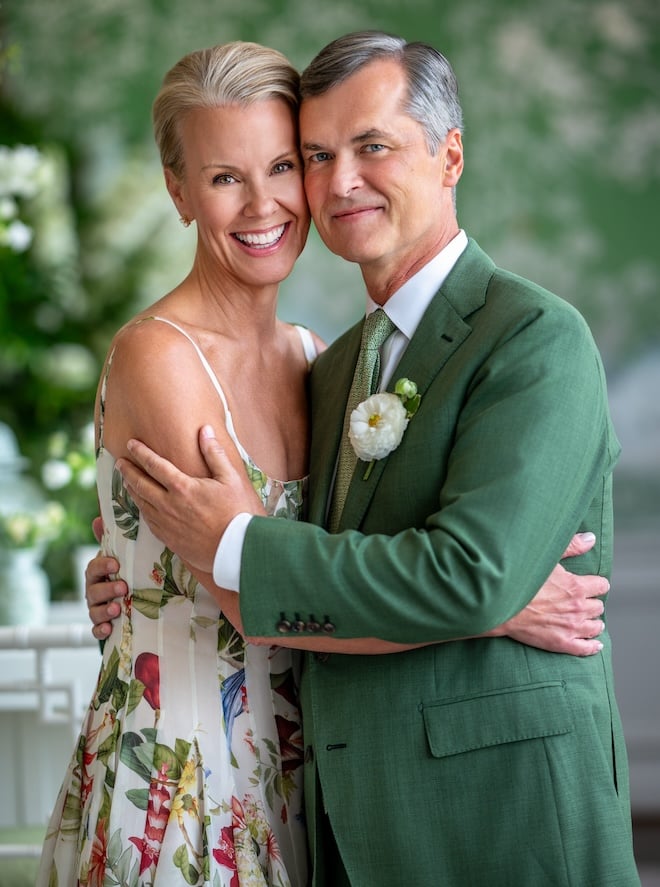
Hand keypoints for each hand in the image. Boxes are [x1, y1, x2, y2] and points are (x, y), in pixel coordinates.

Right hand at [85, 551, 127, 640]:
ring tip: (117, 609)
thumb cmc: (128, 575)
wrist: (130, 599)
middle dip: (108, 589)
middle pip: (94, 591)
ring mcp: (96, 609)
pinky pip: (96, 631)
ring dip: (105, 610)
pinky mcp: (101, 626)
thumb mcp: (126, 560)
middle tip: (123, 587)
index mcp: (98, 574)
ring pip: (94, 611)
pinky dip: (100, 630)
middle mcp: (94, 592)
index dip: (103, 566)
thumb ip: (121, 545)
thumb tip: (109, 522)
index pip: (94, 568)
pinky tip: (109, 629)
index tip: (116, 565)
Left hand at [116, 425, 265, 572]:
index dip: (140, 453)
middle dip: (128, 471)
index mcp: (182, 487)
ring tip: (126, 482)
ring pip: (142, 505)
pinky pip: (148, 523)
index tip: (130, 444)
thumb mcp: (231, 478)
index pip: (154, 465)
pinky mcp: (170, 541)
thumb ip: (215, 454)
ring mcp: (167, 525)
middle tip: (119, 462)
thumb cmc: (239, 513)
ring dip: (132, 491)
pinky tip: (143, 508)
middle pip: (141, 485)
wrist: (237, 550)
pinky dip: (141, 511)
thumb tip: (204, 431)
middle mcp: (169, 506)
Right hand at [492, 532, 607, 655]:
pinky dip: (593, 646)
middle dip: (592, 603)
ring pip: (596, 626)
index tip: (591, 584)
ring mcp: (571, 627)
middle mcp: (578, 607)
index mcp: (576, 586)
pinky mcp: (562, 643)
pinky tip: (595, 644)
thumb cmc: (521, 579)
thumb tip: (591, 539)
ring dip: (593, 622)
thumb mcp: (546, 557)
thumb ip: (571, 547)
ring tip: (588, 620)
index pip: (601, 586)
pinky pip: (585, 648)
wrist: (501, 605)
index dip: (596, 584)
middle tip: (582, 602)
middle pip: (598, 606)